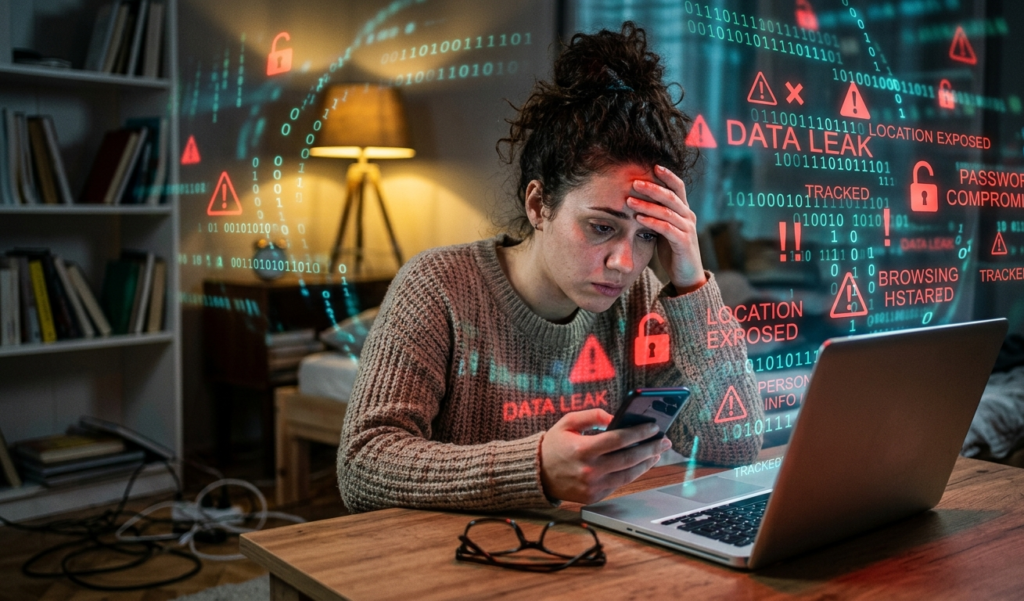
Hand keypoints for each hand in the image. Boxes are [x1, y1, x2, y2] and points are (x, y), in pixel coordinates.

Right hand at [540, 409, 672, 504]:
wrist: (536, 474)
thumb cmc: (554, 445)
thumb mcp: (568, 422)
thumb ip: (593, 416)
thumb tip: (618, 418)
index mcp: (582, 449)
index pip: (618, 439)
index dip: (639, 432)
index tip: (653, 426)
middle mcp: (589, 470)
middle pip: (629, 458)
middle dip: (651, 447)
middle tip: (664, 440)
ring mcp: (592, 486)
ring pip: (628, 474)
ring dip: (647, 462)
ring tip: (657, 452)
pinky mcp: (594, 496)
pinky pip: (619, 484)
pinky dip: (633, 473)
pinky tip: (642, 463)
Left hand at [626, 165, 706, 293]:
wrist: (686, 275)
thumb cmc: (673, 251)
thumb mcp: (664, 229)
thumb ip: (656, 215)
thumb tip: (637, 201)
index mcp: (684, 211)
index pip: (678, 188)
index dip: (667, 176)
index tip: (653, 165)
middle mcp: (688, 217)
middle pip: (671, 196)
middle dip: (652, 187)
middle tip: (634, 182)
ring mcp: (687, 229)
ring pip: (667, 211)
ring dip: (647, 205)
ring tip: (629, 201)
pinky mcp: (683, 243)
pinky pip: (667, 228)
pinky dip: (652, 222)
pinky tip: (639, 218)